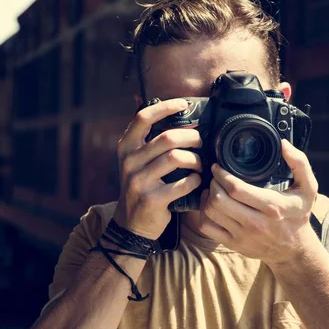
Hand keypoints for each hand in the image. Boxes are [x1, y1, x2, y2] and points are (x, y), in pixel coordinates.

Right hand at [113, 99, 202, 239]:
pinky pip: (183, 183)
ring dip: (195, 160)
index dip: (165, 107)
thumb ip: (147, 139)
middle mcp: (129, 162)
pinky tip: (196, 181)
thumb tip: (162, 105)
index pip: (143, 117)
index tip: (184, 104)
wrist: (132, 224)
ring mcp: (138, 181)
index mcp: (126, 148)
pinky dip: (194, 181)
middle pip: (168, 137)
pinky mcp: (152, 199)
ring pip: (176, 158)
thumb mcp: (137, 161)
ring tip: (200, 164)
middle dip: (192, 137)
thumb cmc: (143, 186)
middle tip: (201, 142)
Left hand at [198, 140, 318, 265]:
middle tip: (215, 176)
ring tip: (212, 188)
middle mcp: (256, 223)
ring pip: (211, 212)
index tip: (219, 167)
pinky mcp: (234, 244)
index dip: (222, 175)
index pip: (237, 189)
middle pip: (220, 200)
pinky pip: (207, 228)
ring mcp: (243, 236)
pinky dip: (203, 213)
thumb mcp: (308, 188)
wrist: (294, 249)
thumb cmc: (299, 215)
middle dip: (213, 183)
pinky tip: (209, 204)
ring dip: (207, 196)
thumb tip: (284, 144)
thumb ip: (299, 163)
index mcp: (272, 206)